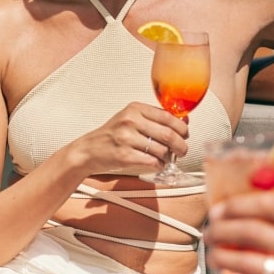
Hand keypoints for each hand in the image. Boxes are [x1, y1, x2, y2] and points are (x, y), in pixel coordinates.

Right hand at [70, 102, 187, 175]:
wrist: (88, 150)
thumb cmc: (113, 134)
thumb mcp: (132, 119)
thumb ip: (155, 118)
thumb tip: (184, 120)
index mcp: (135, 109)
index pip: (168, 116)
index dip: (182, 127)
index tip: (185, 134)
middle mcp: (130, 121)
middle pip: (168, 134)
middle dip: (181, 145)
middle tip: (183, 150)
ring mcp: (126, 138)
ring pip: (162, 149)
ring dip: (169, 157)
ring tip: (166, 158)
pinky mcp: (124, 156)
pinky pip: (152, 161)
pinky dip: (159, 165)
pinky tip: (157, 164)